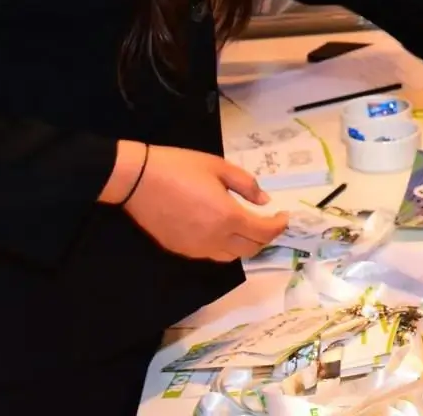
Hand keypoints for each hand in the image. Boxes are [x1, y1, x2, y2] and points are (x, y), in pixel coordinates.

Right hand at [109, 143, 288, 261]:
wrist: (138, 180)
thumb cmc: (180, 167)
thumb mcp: (219, 167)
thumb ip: (246, 185)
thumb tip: (264, 202)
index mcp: (228, 216)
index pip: (263, 232)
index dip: (278, 226)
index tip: (284, 216)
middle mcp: (215, 238)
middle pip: (251, 249)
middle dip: (265, 237)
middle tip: (269, 221)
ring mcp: (196, 248)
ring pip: (232, 256)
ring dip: (246, 244)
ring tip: (249, 227)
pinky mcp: (181, 250)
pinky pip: (211, 254)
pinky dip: (225, 247)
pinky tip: (223, 230)